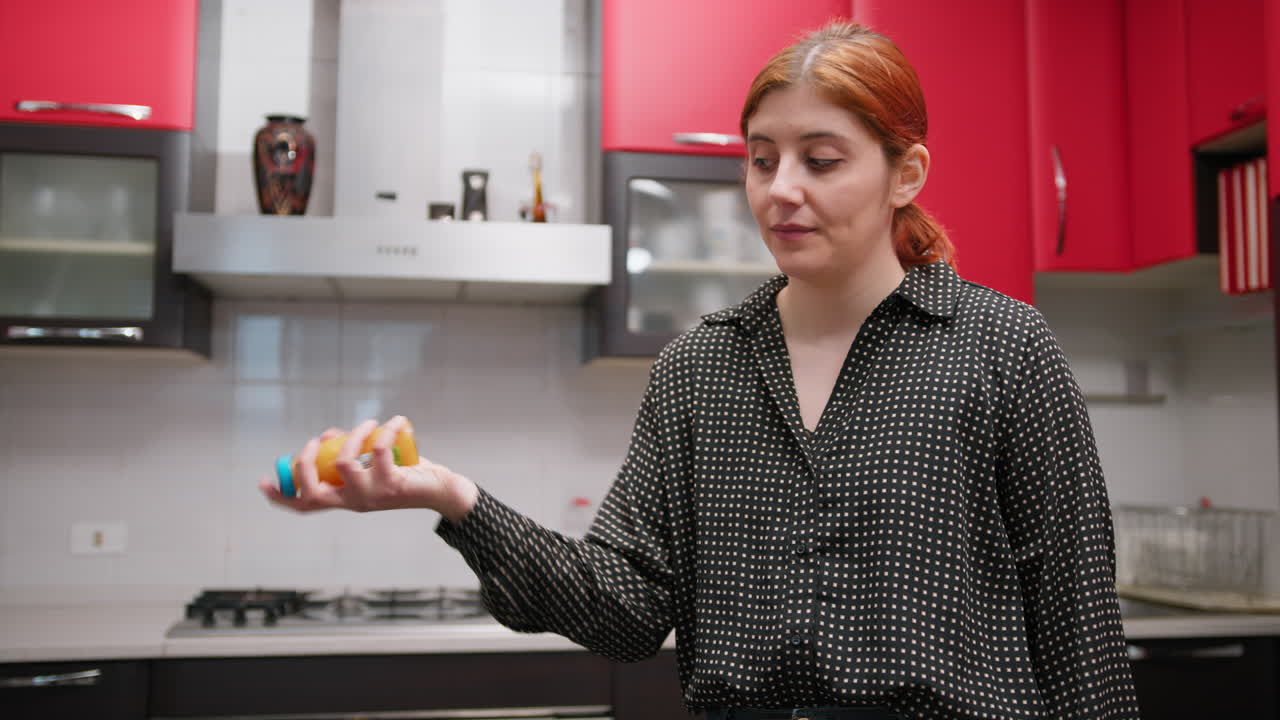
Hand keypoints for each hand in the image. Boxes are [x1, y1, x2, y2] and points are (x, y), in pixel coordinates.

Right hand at [258, 416, 478, 521]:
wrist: (440, 491)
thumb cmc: (404, 475)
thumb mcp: (370, 467)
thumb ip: (349, 454)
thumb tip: (328, 436)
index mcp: (344, 500)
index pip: (305, 506)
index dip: (281, 496)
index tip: (263, 481)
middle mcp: (353, 502)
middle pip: (312, 493)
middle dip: (305, 462)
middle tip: (317, 441)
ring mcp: (371, 495)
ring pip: (342, 463)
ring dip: (352, 436)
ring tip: (368, 423)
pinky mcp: (392, 484)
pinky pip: (378, 450)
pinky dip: (385, 429)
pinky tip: (396, 422)